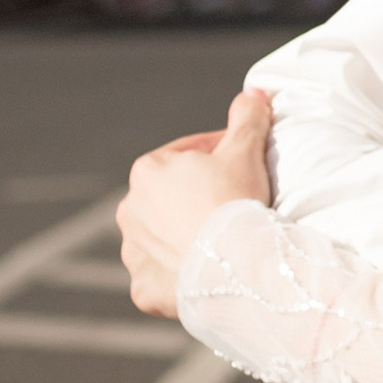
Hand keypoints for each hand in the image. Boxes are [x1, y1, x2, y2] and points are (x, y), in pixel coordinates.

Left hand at [118, 91, 273, 317]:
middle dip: (197, 198)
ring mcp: (134, 253)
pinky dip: (180, 274)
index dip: (220, 156)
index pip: (187, 155)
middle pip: (172, 198)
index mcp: (147, 171)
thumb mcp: (246, 149)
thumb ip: (247, 117)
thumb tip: (252, 94)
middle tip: (235, 204)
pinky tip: (205, 272)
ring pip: (163, 239)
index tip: (245, 164)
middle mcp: (129, 210)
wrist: (235, 268)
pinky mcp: (143, 288)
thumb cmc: (235, 202)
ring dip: (185, 237)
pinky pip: (162, 277)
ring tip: (220, 241)